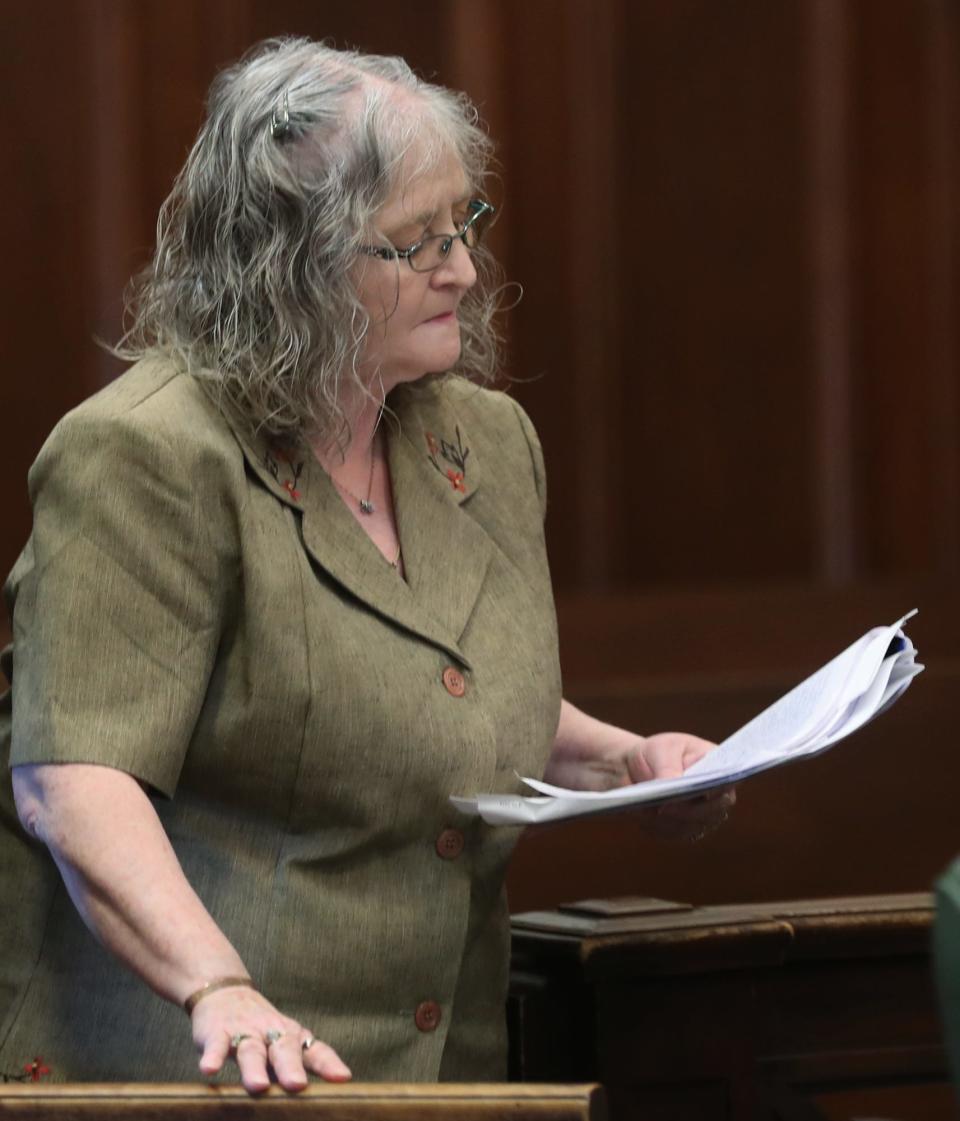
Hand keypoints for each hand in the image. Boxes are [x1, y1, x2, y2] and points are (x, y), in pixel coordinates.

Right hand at [191, 984, 350, 1093]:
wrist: (223, 991)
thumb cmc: (260, 1029)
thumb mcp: (282, 1045)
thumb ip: (298, 1067)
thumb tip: (323, 1099)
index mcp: (292, 1038)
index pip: (315, 1051)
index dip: (329, 1064)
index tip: (343, 1078)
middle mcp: (272, 1033)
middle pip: (285, 1049)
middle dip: (291, 1068)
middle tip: (298, 1085)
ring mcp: (244, 1032)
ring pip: (251, 1051)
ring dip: (254, 1069)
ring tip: (257, 1086)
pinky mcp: (217, 1033)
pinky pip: (216, 1046)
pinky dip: (212, 1056)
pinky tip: (209, 1069)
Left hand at [627, 733, 734, 840]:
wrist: (634, 769)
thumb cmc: (654, 753)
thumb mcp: (660, 750)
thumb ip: (668, 767)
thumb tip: (674, 787)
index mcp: (718, 768)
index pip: (727, 783)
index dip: (718, 790)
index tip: (703, 793)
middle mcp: (716, 796)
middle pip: (712, 812)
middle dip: (686, 810)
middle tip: (662, 807)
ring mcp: (702, 816)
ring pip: (690, 826)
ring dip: (666, 818)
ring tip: (642, 806)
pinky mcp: (683, 830)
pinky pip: (672, 834)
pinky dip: (655, 825)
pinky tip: (640, 812)